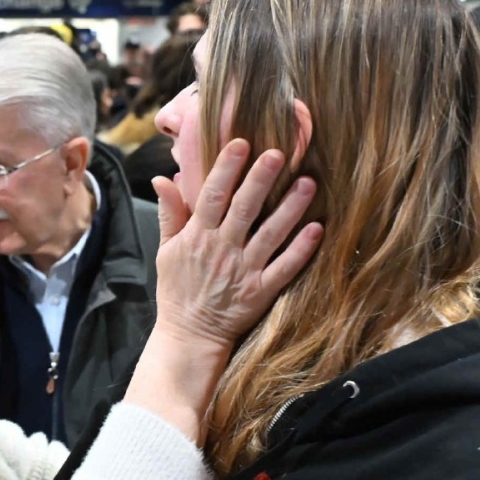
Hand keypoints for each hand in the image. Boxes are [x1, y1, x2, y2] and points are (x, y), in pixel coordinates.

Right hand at [124, 141, 320, 443]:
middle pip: (244, 208)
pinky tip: (317, 228)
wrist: (189, 335)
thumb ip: (170, 213)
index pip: (212, 195)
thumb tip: (162, 178)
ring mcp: (244, 270)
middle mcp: (222, 249)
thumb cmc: (177, 289)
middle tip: (279, 154)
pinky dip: (301, 249)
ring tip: (308, 183)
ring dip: (290, 208)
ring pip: (270, 234)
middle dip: (261, 179)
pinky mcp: (261, 291)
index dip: (227, 169)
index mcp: (197, 236)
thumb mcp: (165, 250)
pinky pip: (285, 267)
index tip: (241, 144)